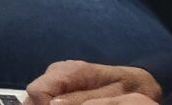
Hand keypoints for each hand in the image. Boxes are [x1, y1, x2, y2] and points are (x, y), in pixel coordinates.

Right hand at [27, 60, 162, 104]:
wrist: (139, 82)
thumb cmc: (130, 88)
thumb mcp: (113, 96)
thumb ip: (83, 99)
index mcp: (69, 71)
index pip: (37, 91)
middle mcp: (56, 71)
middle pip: (32, 96)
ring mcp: (56, 77)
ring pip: (35, 99)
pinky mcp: (58, 85)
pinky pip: (45, 99)